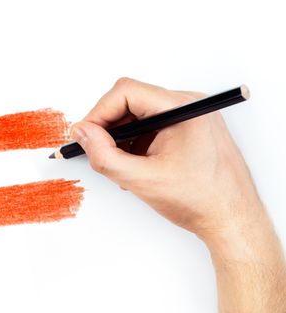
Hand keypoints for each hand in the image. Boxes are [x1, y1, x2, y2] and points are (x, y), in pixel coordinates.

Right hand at [71, 77, 285, 312]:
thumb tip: (81, 132)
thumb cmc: (201, 201)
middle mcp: (188, 105)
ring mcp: (189, 116)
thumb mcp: (141, 180)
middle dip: (109, 126)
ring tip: (120, 166)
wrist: (232, 220)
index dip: (99, 113)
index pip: (126, 92)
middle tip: (97, 151)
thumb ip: (104, 155)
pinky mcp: (187, 128)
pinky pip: (151, 125)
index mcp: (183, 109)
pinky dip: (136, 142)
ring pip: (139, 114)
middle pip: (131, 100)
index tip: (84, 135)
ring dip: (122, 137)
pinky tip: (135, 165)